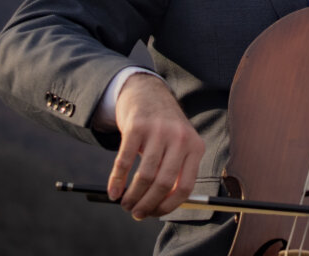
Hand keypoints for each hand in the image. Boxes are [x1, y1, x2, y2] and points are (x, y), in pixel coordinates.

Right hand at [107, 73, 204, 218]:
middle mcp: (181, 138)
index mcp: (196, 147)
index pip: (186, 187)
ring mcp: (159, 131)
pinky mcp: (137, 127)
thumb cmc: (164, 129)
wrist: (149, 94)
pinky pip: (124, 162)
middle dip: (147, 204)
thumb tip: (159, 208)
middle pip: (164, 184)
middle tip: (135, 213)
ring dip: (132, 196)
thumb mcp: (179, 146)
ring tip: (125, 203)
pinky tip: (113, 192)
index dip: (168, 206)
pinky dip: (117, 182)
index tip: (154, 214)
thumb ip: (175, 172)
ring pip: (145, 176)